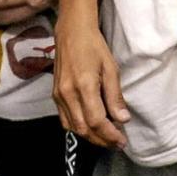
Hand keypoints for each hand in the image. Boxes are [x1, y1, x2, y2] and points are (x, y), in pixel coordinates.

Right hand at [54, 21, 129, 148]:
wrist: (71, 32)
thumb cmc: (94, 46)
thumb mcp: (110, 68)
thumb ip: (115, 96)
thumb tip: (122, 119)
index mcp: (84, 86)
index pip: (97, 121)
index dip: (110, 135)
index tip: (122, 141)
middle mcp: (68, 94)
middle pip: (84, 129)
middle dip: (101, 140)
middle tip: (116, 143)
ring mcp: (58, 96)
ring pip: (73, 127)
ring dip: (90, 137)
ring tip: (106, 137)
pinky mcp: (54, 95)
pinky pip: (65, 120)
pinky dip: (78, 128)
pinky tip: (91, 127)